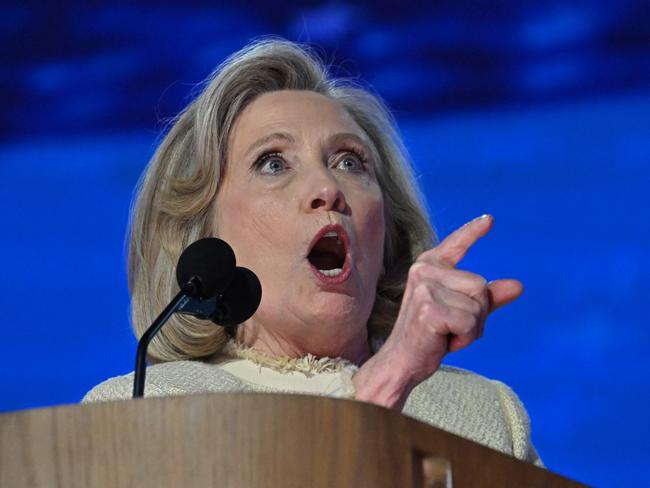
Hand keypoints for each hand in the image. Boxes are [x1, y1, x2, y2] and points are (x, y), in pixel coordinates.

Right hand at [353, 214, 522, 408]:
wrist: (401, 363)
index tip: (490, 220)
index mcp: (429, 267)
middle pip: (480, 285)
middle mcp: (424, 271)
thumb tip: (518, 286)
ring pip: (478, 305)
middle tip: (451, 328)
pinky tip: (443, 342)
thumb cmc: (430, 337)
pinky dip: (465, 339)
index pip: (456, 244)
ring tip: (446, 335)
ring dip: (471, 329)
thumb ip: (487, 298)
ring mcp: (424, 289)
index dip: (472, 232)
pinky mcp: (428, 309)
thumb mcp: (462, 313)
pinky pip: (470, 322)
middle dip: (477, 314)